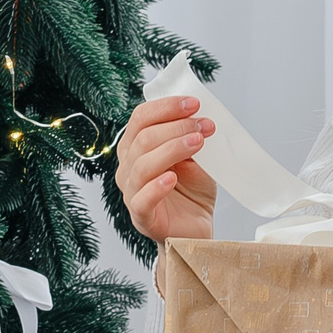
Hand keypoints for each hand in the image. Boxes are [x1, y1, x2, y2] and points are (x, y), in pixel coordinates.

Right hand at [114, 94, 216, 243]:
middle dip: (176, 127)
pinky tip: (173, 178)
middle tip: (204, 125)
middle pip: (143, 138)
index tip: (193, 104)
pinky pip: (142, 199)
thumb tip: (199, 116)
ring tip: (198, 143)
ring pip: (142, 165)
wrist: (196, 228)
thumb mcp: (194, 158)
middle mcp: (128, 167)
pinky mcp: (142, 216)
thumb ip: (190, 139)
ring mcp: (132, 192)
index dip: (166, 107)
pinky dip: (156, 186)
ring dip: (172, 149)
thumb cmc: (191, 192)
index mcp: (136, 148)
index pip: (141, 118)